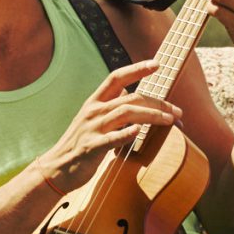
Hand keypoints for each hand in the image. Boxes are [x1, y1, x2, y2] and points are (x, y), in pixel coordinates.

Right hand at [37, 59, 183, 191]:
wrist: (56, 169)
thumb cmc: (79, 144)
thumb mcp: (92, 119)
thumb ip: (110, 106)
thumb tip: (129, 93)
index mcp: (94, 102)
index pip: (116, 77)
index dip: (137, 68)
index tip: (158, 63)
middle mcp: (93, 111)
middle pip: (130, 98)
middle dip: (157, 102)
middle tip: (177, 111)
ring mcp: (91, 129)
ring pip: (125, 114)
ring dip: (151, 115)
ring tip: (170, 121)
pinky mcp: (91, 148)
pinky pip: (110, 139)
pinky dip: (125, 135)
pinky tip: (138, 133)